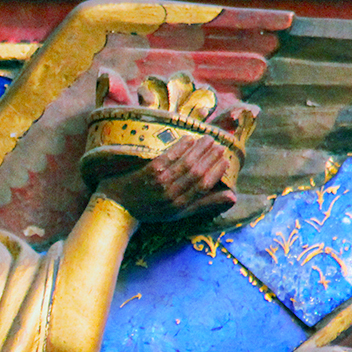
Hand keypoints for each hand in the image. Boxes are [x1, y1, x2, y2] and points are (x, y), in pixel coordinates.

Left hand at [97, 136, 235, 222]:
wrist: (118, 207)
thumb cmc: (150, 210)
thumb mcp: (178, 213)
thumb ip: (204, 204)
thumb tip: (233, 197)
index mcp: (181, 205)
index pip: (205, 185)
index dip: (217, 172)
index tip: (226, 160)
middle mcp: (172, 194)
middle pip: (197, 172)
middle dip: (211, 157)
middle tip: (220, 145)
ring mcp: (160, 182)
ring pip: (185, 163)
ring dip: (199, 149)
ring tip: (209, 138)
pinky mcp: (148, 172)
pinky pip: (168, 157)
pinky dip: (180, 147)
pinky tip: (189, 138)